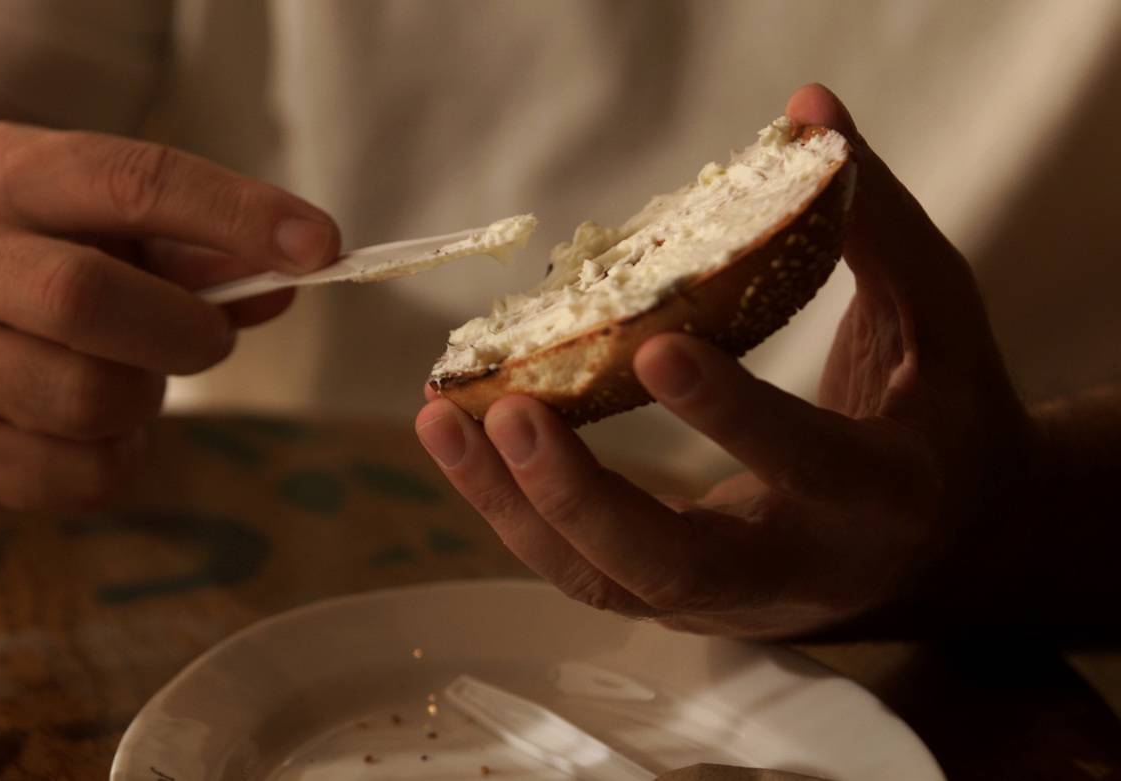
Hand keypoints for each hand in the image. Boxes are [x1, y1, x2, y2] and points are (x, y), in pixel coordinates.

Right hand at [0, 123, 338, 509]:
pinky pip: (86, 476)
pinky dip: (120, 456)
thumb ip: (202, 252)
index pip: (134, 182)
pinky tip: (89, 427)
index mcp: (7, 177)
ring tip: (122, 373)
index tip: (320, 247)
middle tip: (207, 337)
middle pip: (88, 299)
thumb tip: (291, 282)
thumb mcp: (112, 232)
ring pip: (93, 399)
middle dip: (184, 330)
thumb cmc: (45, 265)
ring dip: (144, 396)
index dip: (238, 215)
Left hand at [415, 84, 1033, 637]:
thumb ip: (875, 220)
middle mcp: (798, 569)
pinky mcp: (679, 599)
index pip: (804, 464)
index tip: (652, 344)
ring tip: (444, 421)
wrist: (948, 544)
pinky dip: (519, 513)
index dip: (730, 416)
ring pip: (608, 583)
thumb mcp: (940, 317)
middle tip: (510, 408)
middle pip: (673, 565)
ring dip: (517, 509)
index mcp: (884, 495)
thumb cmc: (944, 412)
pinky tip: (468, 442)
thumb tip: (806, 110)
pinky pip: (587, 572)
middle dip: (581, 496)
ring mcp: (728, 598)